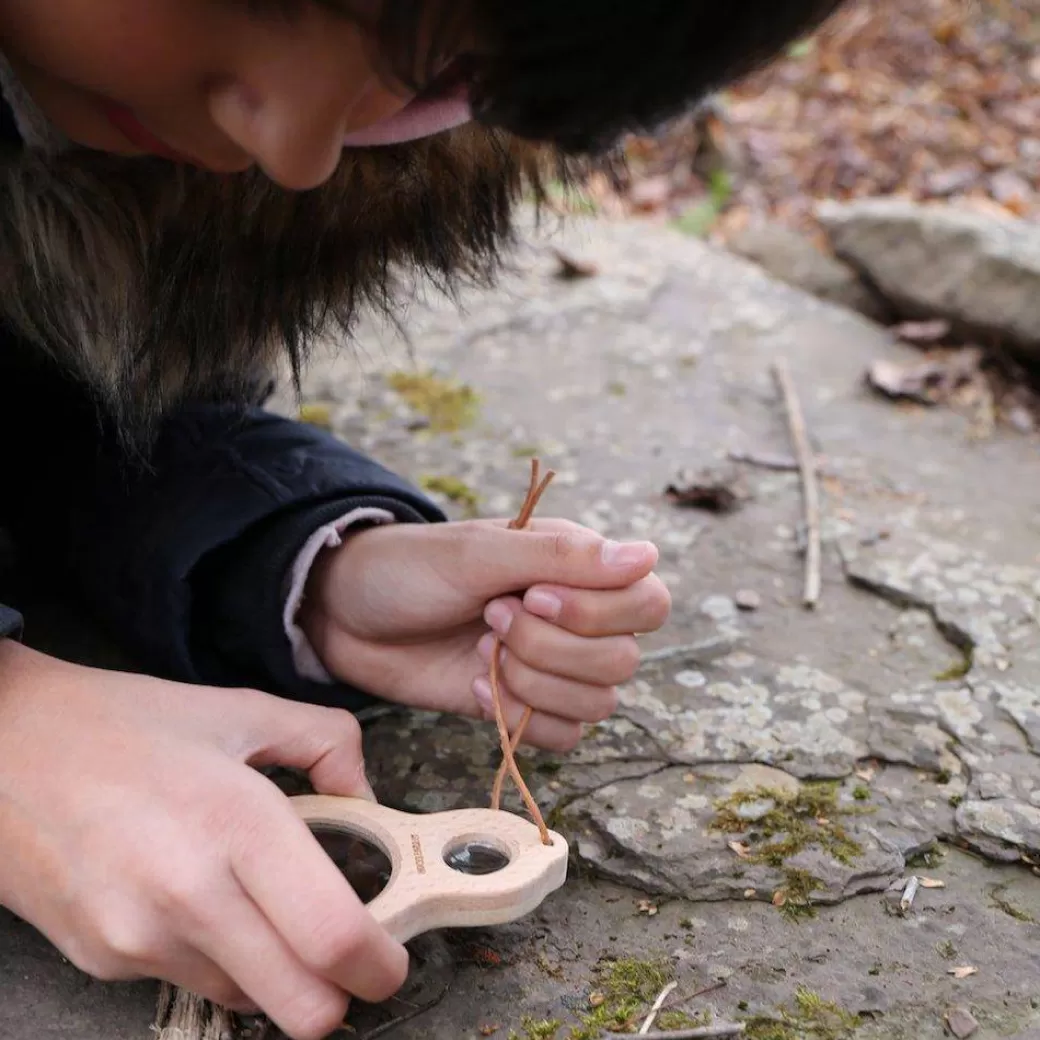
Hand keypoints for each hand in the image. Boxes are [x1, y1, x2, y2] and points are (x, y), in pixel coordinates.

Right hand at [0, 641, 407, 1039]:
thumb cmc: (123, 725)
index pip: (331, 938)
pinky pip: (192, 981)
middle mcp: (188, 894)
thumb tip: (367, 793)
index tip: (391, 958)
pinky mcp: (101, 961)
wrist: (1, 749)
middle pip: (302, 1007)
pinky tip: (199, 898)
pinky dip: (217, 956)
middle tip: (345, 949)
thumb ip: (326, 742)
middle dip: (341, 991)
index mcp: (235, 821)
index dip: (380, 964)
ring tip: (259, 902)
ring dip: (275, 971)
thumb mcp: (241, 710)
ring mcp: (138, 939)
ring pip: (250, 1000)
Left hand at [300, 519, 670, 750]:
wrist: (345, 615)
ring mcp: (552, 666)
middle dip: (550, 648)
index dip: (599, 612)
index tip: (530, 595)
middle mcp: (578, 618)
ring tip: (480, 650)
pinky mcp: (525, 706)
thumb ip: (562, 558)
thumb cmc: (410, 568)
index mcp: (580, 568)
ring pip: (598, 703)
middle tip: (490, 618)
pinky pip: (563, 735)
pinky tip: (477, 688)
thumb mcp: (479, 552)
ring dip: (533, 683)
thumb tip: (647, 555)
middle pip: (623, 661)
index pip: (649, 601)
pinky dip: (521, 717)